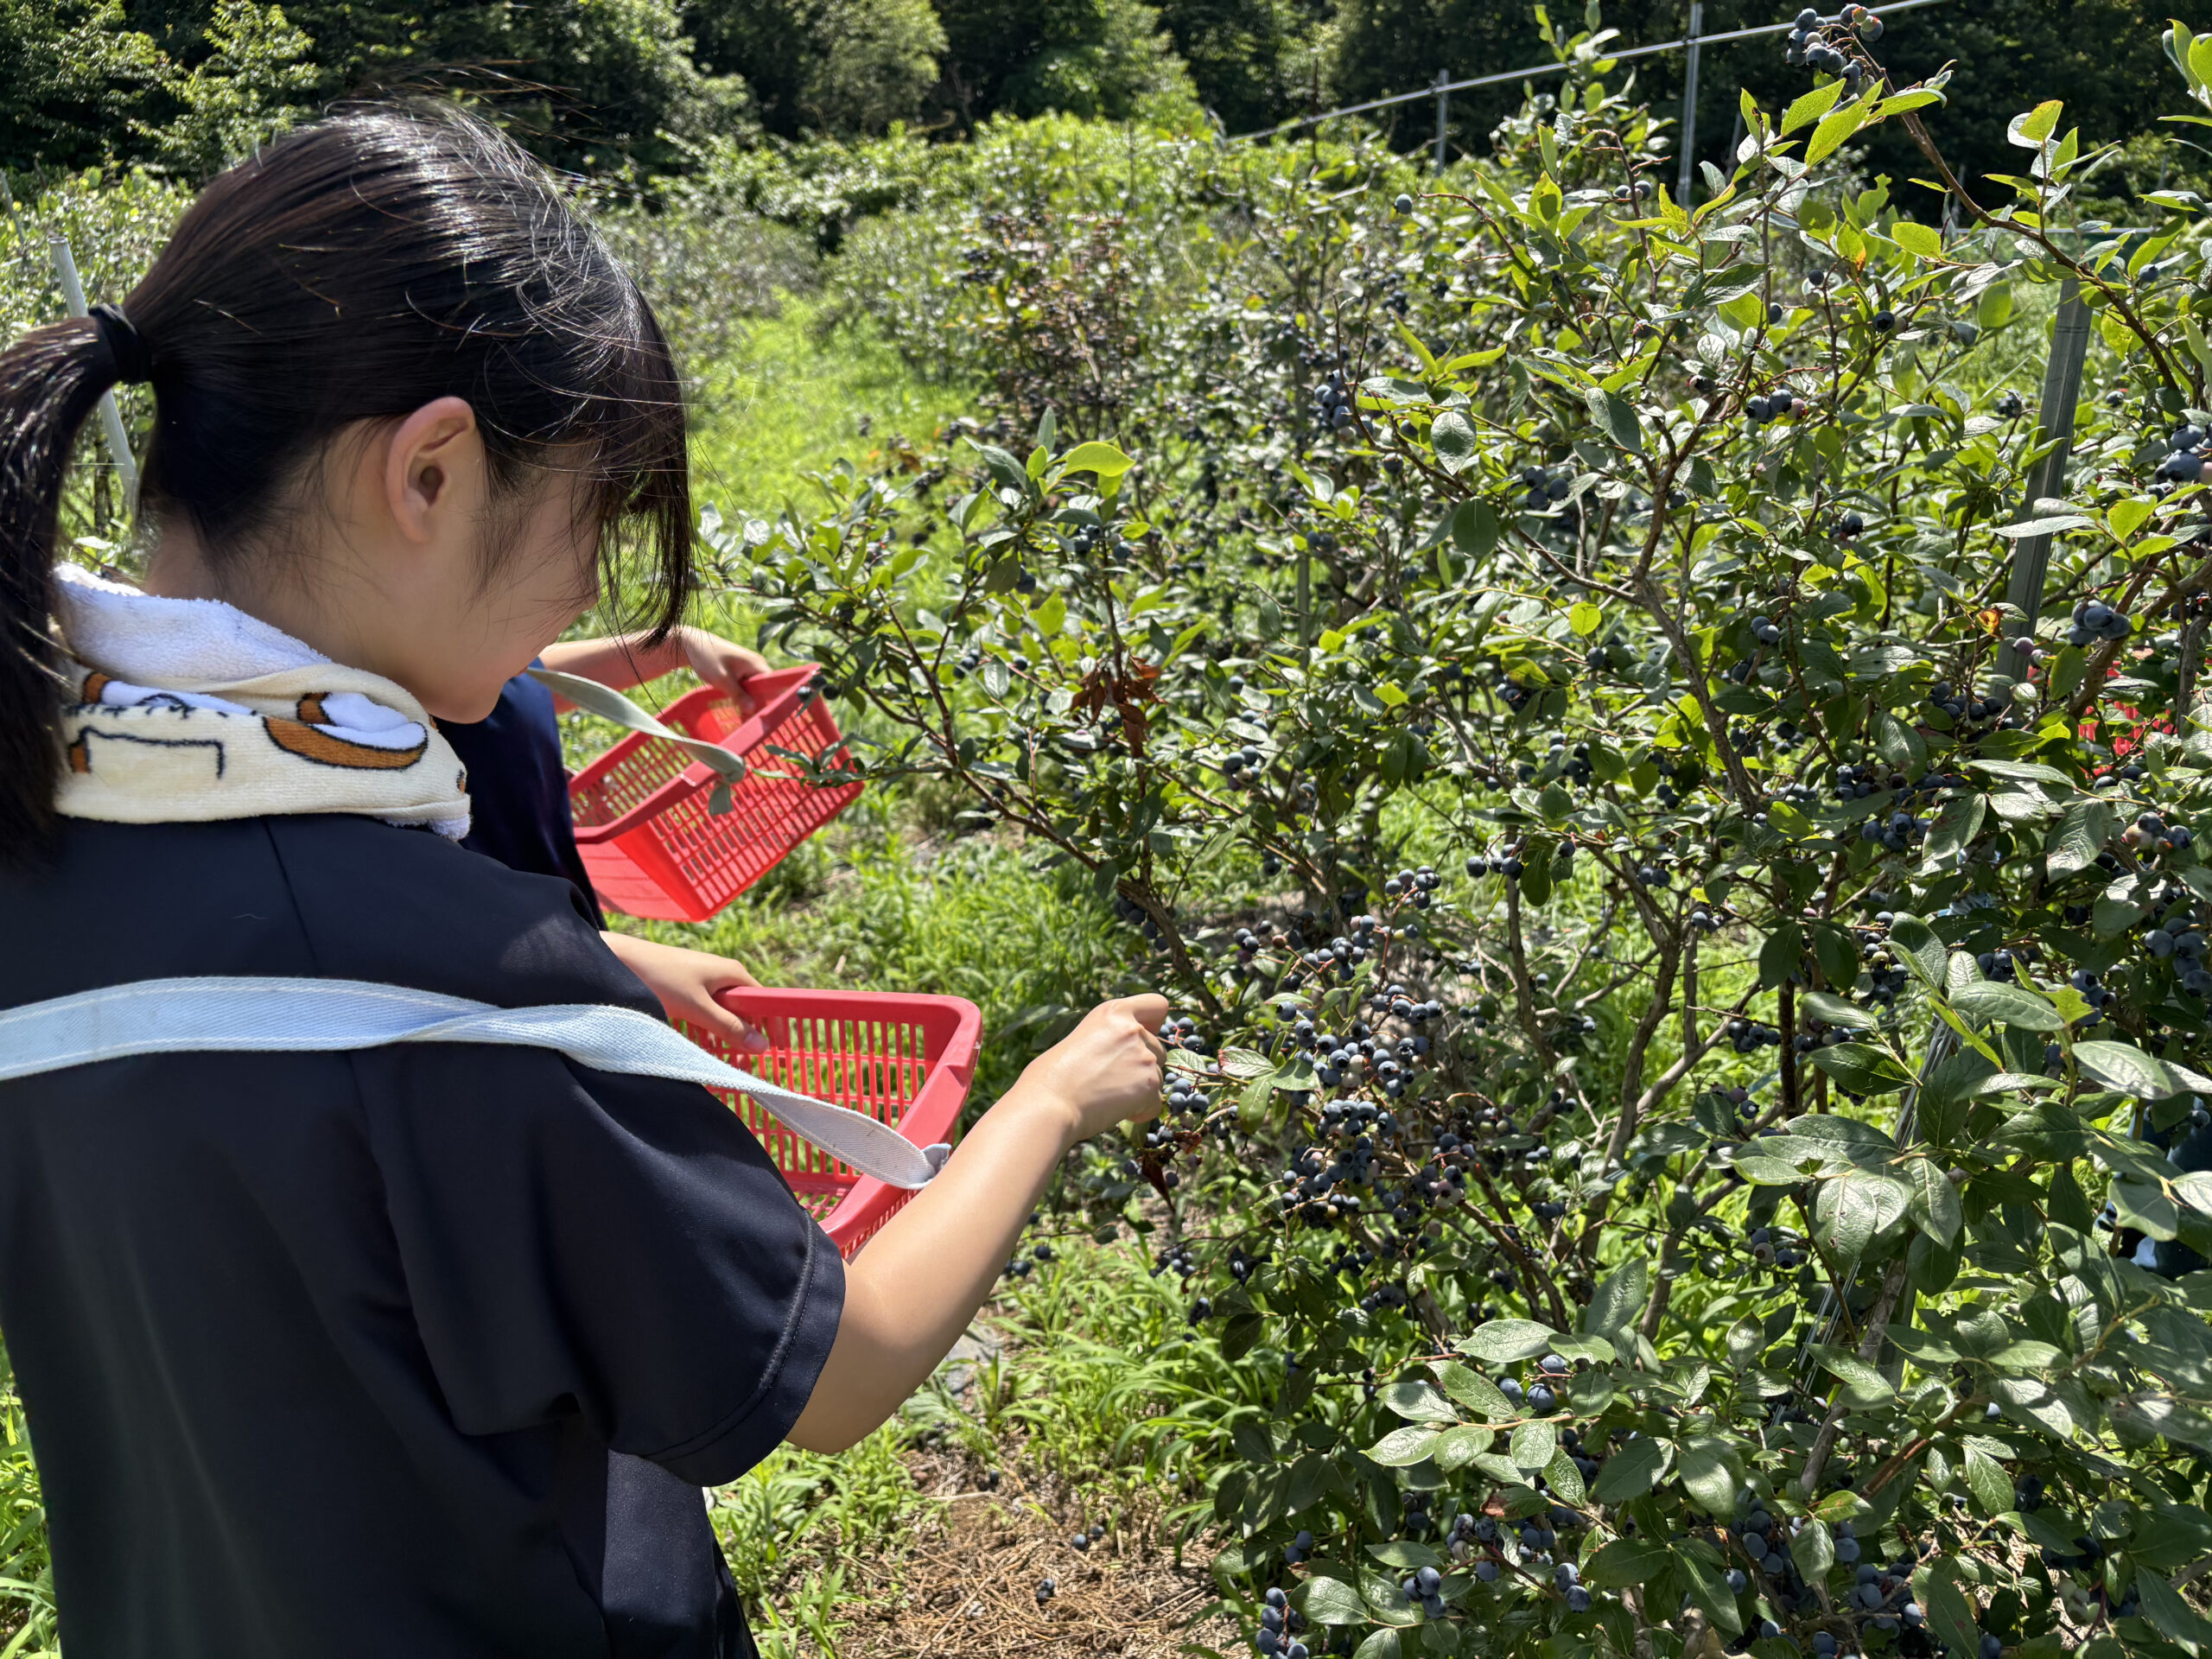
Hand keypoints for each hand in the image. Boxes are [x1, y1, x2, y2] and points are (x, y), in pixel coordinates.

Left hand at [600, 932, 767, 1050]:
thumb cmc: (662, 979)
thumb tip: (763, 1046)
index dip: (771, 1025)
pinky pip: (706, 1014)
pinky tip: (702, 1048)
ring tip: (726, 1062)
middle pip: (744, 1010)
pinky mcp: (686, 990)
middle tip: (744, 1065)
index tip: (775, 1050)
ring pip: (723, 1014)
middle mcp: (722, 975)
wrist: (619, 960)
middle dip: (746, 1037)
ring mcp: (703, 982)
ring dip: (726, 1037)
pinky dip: (707, 1032)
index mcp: (733, 973)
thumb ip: (729, 1026)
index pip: (764, 1001)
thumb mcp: (698, 1007)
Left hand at [677, 627, 772, 714]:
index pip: (772, 685)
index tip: (761, 715)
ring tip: (742, 716)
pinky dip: (743, 696)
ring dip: (749, 701)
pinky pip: (748, 686)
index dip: (768, 700)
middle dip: (758, 703)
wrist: (694, 645)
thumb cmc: (708, 659)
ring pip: (755, 689)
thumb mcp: (722, 679)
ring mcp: (750, 667)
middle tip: (749, 719)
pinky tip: (737, 706)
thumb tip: (753, 709)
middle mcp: (757, 665)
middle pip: (765, 688)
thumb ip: (738, 695)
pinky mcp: (742, 671)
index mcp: (757, 664)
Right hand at [1014, 993, 1169, 1144]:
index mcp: (1114, 1012)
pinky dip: (1141, 1112)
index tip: (1143, 1038)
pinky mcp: (1149, 1085)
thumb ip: (1110, 1039)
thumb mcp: (1082, 1038)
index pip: (1156, 1005)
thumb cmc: (1052, 1076)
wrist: (1048, 1104)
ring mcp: (1144, 1057)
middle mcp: (1133, 1030)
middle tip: (1111, 1080)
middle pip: (1159, 1049)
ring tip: (1106, 1096)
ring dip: (1140, 1090)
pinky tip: (1113, 1110)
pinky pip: (1155, 1103)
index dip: (1154, 1023)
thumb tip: (1124, 1056)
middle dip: (1143, 1066)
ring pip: (1158, 1078)